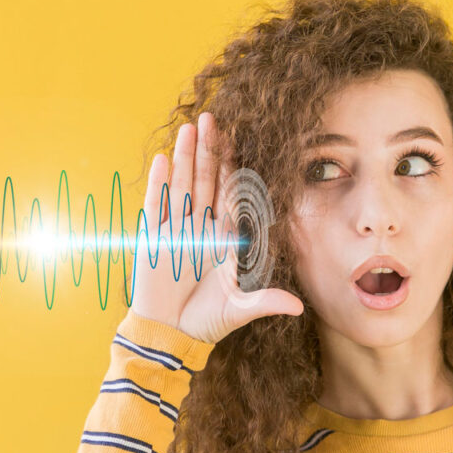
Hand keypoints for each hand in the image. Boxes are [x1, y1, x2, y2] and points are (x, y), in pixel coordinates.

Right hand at [129, 112, 304, 344]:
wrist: (171, 333)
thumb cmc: (207, 321)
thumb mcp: (239, 310)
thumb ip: (265, 301)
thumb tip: (299, 307)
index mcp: (224, 237)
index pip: (231, 194)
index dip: (233, 167)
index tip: (238, 140)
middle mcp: (201, 228)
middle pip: (206, 180)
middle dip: (209, 150)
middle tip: (212, 118)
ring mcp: (176, 229)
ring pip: (182, 184)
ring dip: (185, 156)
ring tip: (189, 128)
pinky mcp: (152, 237)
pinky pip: (156, 204)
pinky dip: (159, 183)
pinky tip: (162, 159)